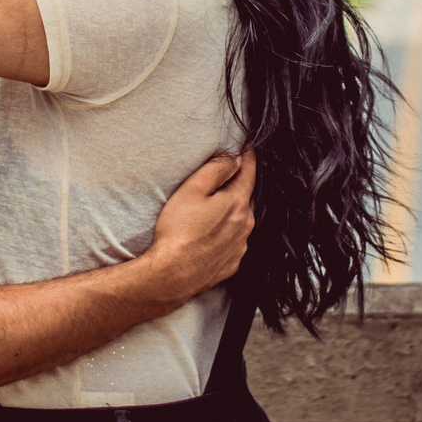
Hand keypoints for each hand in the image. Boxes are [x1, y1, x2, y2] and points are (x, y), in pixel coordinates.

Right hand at [145, 147, 255, 305]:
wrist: (171, 275)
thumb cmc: (178, 230)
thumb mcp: (193, 188)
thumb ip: (217, 169)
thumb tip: (235, 159)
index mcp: (238, 203)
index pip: (249, 173)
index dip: (249, 157)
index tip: (248, 146)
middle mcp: (245, 225)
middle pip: (246, 196)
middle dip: (239, 184)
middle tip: (228, 174)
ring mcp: (240, 247)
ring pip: (242, 220)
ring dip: (233, 209)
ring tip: (216, 205)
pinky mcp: (232, 264)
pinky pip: (235, 241)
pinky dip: (228, 231)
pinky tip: (212, 232)